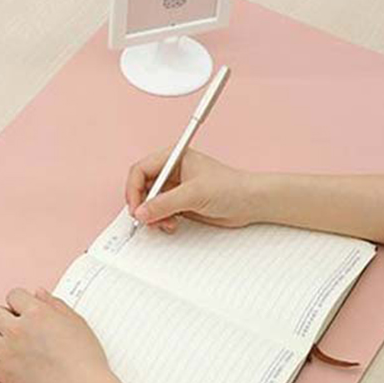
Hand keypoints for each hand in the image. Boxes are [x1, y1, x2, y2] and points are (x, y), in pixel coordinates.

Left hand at [0, 287, 113, 382]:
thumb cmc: (85, 359)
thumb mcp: (76, 323)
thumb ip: (55, 304)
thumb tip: (38, 293)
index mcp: (37, 313)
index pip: (13, 295)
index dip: (20, 302)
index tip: (26, 312)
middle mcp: (17, 330)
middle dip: (2, 315)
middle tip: (14, 325)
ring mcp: (7, 352)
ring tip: (4, 341)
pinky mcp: (3, 373)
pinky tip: (5, 358)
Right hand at [125, 147, 262, 231]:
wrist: (250, 202)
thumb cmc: (230, 187)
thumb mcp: (193, 194)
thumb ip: (164, 204)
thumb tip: (141, 212)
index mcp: (173, 157)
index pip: (140, 170)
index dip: (133, 190)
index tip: (135, 208)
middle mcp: (171, 171)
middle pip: (142, 188)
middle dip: (143, 206)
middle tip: (147, 220)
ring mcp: (175, 188)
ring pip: (150, 203)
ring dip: (153, 216)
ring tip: (166, 223)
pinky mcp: (180, 204)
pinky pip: (160, 213)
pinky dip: (161, 221)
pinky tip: (172, 224)